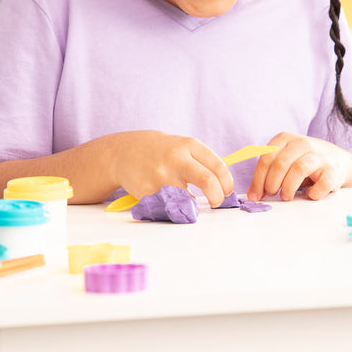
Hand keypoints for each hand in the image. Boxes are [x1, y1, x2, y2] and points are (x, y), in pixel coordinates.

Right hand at [108, 131, 233, 206]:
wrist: (124, 152)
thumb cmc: (161, 151)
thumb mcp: (183, 146)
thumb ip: (202, 162)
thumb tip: (223, 187)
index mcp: (189, 145)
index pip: (218, 167)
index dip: (227, 184)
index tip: (226, 191)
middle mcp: (176, 158)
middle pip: (208, 182)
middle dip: (217, 197)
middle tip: (216, 202)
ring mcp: (161, 175)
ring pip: (189, 199)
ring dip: (190, 203)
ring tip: (181, 195)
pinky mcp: (148, 191)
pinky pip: (169, 206)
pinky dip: (172, 205)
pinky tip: (163, 195)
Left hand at [245, 132, 351, 201]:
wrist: (338, 160)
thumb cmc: (305, 162)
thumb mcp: (284, 160)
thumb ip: (268, 173)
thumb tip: (253, 193)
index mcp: (286, 139)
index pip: (266, 158)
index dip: (258, 179)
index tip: (255, 195)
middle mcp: (303, 143)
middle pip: (280, 164)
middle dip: (271, 184)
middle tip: (271, 194)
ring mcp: (320, 156)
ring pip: (299, 169)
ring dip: (288, 187)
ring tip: (286, 196)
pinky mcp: (334, 170)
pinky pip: (321, 184)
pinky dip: (313, 193)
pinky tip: (309, 194)